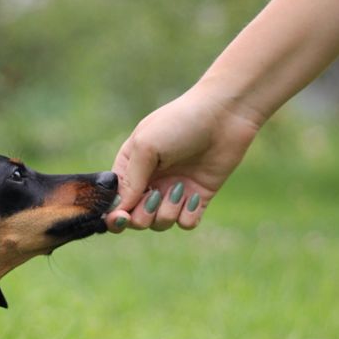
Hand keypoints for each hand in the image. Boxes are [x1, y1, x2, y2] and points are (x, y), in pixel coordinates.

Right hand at [106, 83, 260, 231]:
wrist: (224, 115)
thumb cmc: (179, 123)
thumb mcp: (146, 146)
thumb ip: (130, 181)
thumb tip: (117, 210)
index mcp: (130, 167)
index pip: (114, 202)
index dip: (115, 215)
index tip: (121, 217)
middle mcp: (150, 182)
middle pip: (135, 220)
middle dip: (143, 215)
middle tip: (155, 196)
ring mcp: (173, 191)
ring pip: (160, 224)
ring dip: (168, 212)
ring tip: (180, 189)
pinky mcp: (198, 197)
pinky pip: (186, 223)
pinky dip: (188, 215)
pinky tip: (195, 195)